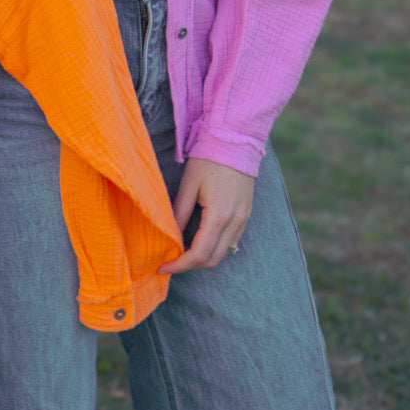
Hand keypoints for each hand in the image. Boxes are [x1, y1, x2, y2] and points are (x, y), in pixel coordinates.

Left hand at [158, 157, 254, 274]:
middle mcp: (235, 222)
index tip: (163, 268)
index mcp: (218, 216)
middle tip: (170, 261)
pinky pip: (231, 241)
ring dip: (203, 257)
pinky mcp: (246, 215)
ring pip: (224, 253)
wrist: (236, 142)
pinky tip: (199, 239)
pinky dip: (215, 247)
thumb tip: (168, 235)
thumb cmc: (209, 160)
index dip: (180, 265)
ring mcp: (243, 220)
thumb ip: (180, 212)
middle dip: (190, 265)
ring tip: (182, 252)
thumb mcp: (189, 185)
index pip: (199, 253)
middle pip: (213, 259)